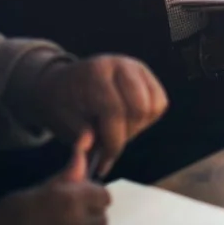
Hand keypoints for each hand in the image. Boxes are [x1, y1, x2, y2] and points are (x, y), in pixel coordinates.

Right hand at [0, 135, 109, 224]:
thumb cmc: (5, 220)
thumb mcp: (33, 192)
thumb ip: (64, 178)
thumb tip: (82, 155)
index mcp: (72, 200)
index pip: (103, 195)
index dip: (90, 196)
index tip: (76, 201)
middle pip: (101, 219)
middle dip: (88, 218)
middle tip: (63, 222)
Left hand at [25, 57, 167, 178]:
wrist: (65, 84)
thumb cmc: (64, 103)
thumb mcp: (63, 119)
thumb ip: (78, 133)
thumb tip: (88, 146)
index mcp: (95, 72)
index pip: (114, 111)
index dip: (112, 142)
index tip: (103, 160)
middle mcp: (120, 64)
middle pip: (139, 108)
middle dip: (125, 134)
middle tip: (108, 143)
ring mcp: (136, 67)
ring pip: (153, 107)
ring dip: (137, 126)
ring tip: (115, 129)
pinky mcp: (147, 75)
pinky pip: (160, 103)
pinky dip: (146, 118)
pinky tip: (126, 120)